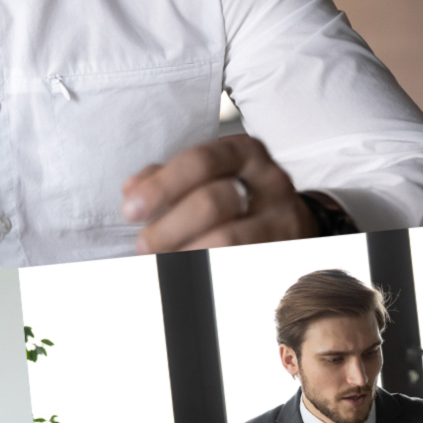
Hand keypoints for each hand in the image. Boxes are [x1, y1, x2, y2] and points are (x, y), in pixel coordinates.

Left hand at [117, 122, 310, 252]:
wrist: (291, 221)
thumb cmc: (236, 195)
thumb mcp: (208, 176)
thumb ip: (168, 178)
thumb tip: (132, 191)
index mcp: (243, 152)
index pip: (200, 162)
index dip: (161, 187)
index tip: (130, 211)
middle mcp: (268, 179)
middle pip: (213, 201)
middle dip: (168, 227)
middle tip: (143, 245)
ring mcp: (282, 216)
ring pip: (227, 238)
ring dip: (185, 253)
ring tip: (163, 262)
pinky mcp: (285, 248)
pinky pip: (240, 261)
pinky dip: (207, 268)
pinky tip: (190, 271)